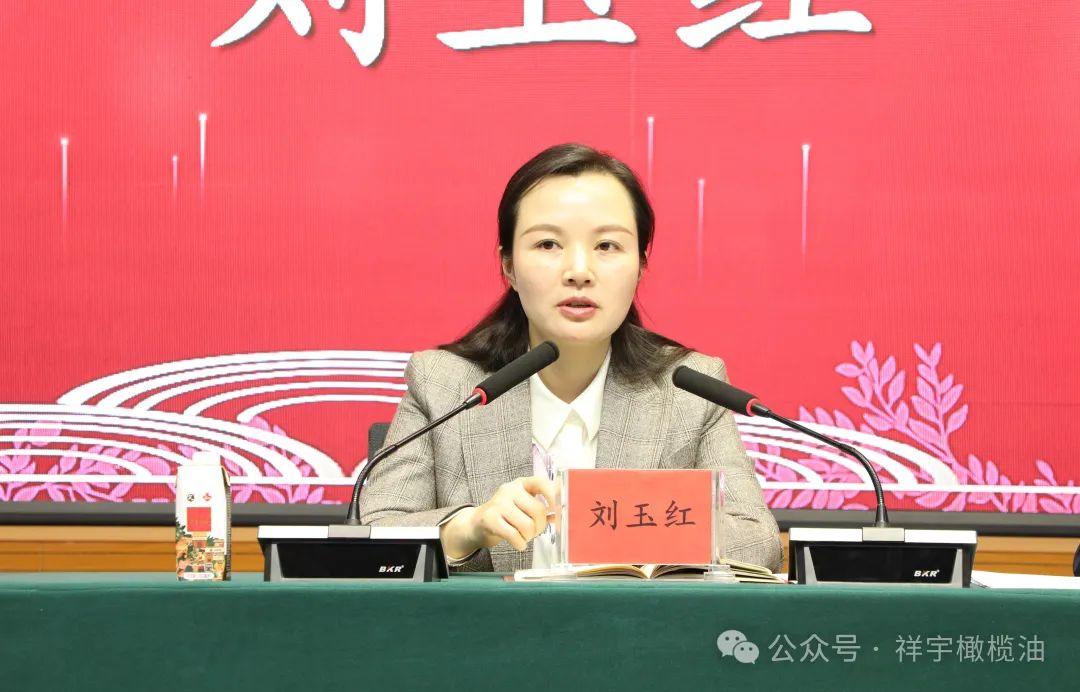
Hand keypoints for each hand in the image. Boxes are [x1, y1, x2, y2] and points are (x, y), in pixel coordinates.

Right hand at [440, 476, 558, 558]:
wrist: (477, 523)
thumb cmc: (506, 515)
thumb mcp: (523, 506)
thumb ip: (542, 509)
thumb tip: (560, 515)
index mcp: (521, 484)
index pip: (541, 483)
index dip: (553, 495)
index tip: (559, 509)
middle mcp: (510, 490)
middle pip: (537, 510)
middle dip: (540, 526)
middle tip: (535, 532)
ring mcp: (498, 503)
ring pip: (527, 525)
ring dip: (529, 536)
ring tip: (524, 536)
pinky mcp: (490, 518)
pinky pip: (514, 535)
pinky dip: (520, 543)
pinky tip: (519, 543)